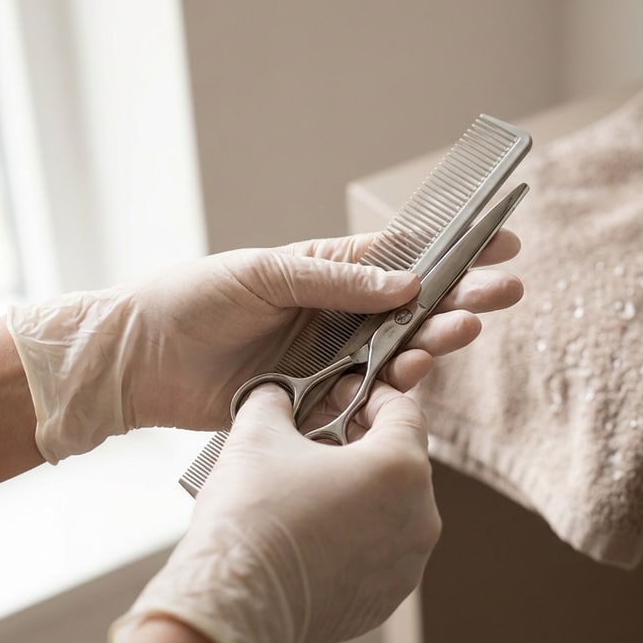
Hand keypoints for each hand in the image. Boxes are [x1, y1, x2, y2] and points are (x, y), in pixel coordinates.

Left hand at [8, 230, 521, 461]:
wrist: (138, 362)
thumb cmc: (191, 299)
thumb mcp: (261, 273)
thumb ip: (332, 280)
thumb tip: (405, 284)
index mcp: (326, 271)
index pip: (403, 257)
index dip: (453, 251)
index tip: (502, 241)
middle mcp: (337, 314)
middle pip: (415, 308)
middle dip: (462, 298)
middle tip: (504, 293)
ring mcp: (329, 358)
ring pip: (399, 351)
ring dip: (435, 342)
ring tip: (464, 332)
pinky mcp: (315, 401)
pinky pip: (366, 395)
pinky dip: (393, 387)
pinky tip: (416, 376)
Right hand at [111, 381, 439, 642]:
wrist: (232, 603)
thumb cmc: (251, 517)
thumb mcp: (258, 435)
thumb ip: (276, 401)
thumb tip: (275, 394)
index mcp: (401, 468)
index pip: (403, 411)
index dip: (368, 395)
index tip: (338, 397)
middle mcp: (420, 517)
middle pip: (401, 461)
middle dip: (362, 444)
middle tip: (318, 439)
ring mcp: (408, 563)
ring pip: (393, 508)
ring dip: (360, 490)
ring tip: (312, 487)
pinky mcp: (387, 597)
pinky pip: (380, 550)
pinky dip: (356, 534)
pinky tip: (315, 530)